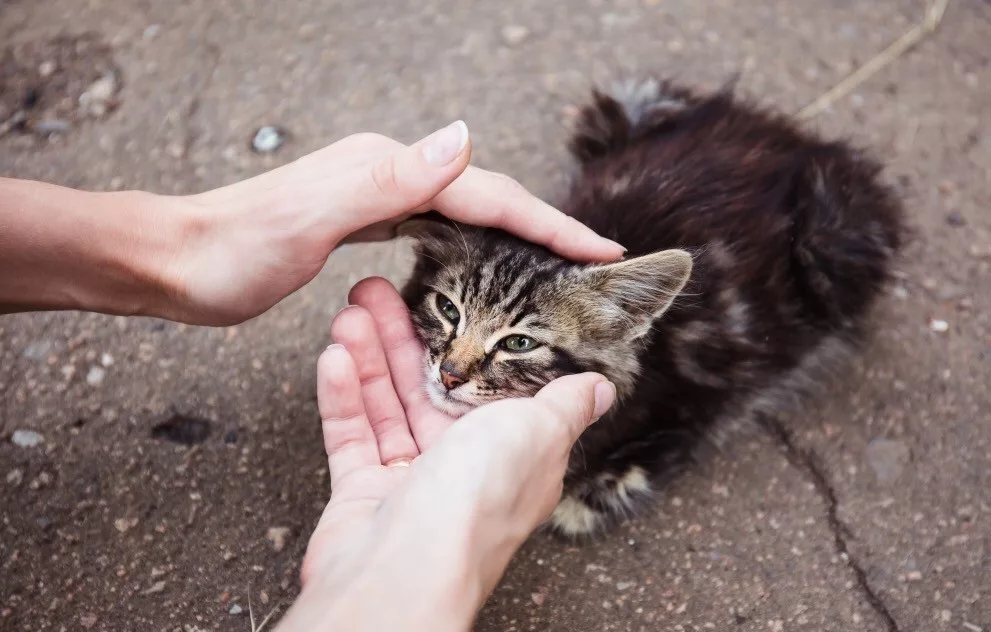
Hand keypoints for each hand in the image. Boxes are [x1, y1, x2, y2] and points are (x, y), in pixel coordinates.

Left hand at [168, 121, 623, 324]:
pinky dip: (473, 241)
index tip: (598, 252)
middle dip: (543, 228)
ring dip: (514, 234)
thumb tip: (463, 138)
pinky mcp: (362, 219)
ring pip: (465, 212)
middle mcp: (388, 174)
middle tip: (592, 261)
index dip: (547, 226)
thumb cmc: (231, 251)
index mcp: (387, 172)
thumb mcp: (308, 216)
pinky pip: (437, 227)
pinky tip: (481, 259)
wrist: (174, 261)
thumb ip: (385, 179)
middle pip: (485, 199)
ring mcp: (375, 194)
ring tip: (554, 261)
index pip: (487, 197)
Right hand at [275, 279, 615, 631]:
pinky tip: (334, 356)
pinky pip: (352, 435)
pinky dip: (344, 396)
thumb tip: (600, 388)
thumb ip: (563, 403)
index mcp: (513, 454)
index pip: (487, 385)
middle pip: (429, 387)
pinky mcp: (364, 496)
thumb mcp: (537, 432)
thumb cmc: (476, 502)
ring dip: (369, 356)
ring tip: (350, 309)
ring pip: (387, 405)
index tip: (441, 302)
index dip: (464, 341)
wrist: (403, 573)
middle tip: (376, 290)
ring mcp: (411, 482)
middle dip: (403, 337)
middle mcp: (464, 468)